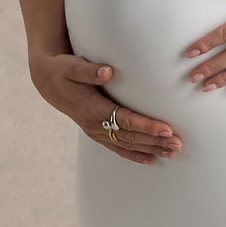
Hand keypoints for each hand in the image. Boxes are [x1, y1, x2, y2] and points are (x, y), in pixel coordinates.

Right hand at [29, 51, 182, 164]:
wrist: (47, 82)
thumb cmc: (62, 71)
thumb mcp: (71, 67)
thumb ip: (89, 70)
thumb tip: (107, 72)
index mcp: (92, 109)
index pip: (125, 120)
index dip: (147, 126)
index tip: (167, 129)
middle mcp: (95, 125)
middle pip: (130, 137)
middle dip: (155, 142)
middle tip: (177, 145)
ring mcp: (96, 131)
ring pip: (127, 145)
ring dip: (151, 150)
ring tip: (172, 153)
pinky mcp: (97, 132)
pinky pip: (118, 148)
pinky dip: (135, 155)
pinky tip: (151, 160)